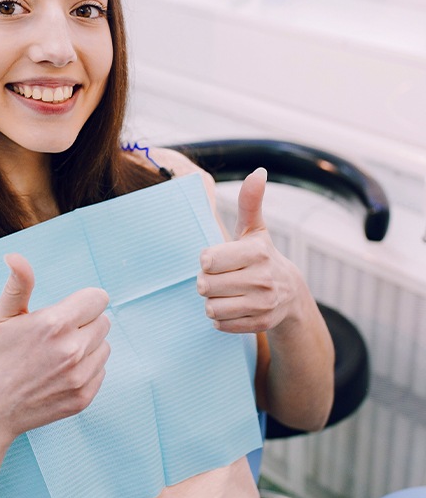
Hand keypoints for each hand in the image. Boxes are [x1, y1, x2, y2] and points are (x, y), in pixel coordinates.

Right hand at [0, 253, 110, 439]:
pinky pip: (101, 370)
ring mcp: (80, 376)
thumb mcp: (1, 316)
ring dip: (88, 346)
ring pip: (104, 346)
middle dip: (85, 323)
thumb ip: (18, 284)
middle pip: (103, 321)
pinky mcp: (84, 396)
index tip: (67, 311)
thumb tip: (14, 256)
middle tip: (56, 335)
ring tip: (57, 355)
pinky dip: (87, 369)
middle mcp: (72, 349)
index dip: (83, 302)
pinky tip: (60, 374)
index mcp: (55, 323)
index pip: (98, 298)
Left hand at [196, 168, 298, 333]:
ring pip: (211, 308)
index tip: (216, 260)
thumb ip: (250, 202)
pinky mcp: (261, 324)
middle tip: (219, 279)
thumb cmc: (261, 257)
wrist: (291, 295)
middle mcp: (263, 278)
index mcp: (257, 252)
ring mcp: (264, 304)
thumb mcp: (255, 230)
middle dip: (206, 283)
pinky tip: (233, 308)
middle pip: (205, 285)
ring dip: (211, 302)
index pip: (207, 260)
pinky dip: (220, 319)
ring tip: (225, 294)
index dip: (206, 261)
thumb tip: (258, 171)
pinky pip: (221, 325)